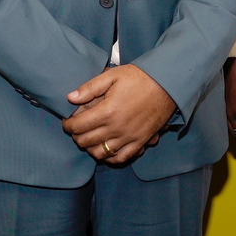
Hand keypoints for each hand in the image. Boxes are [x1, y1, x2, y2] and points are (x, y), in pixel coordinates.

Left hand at [63, 65, 177, 164]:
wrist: (167, 85)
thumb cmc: (139, 78)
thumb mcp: (113, 76)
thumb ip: (90, 88)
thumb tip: (70, 98)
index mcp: (107, 111)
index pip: (78, 126)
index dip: (68, 125)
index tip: (67, 121)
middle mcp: (116, 128)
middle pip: (86, 142)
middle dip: (76, 136)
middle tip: (77, 128)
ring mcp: (128, 138)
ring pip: (100, 153)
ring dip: (90, 148)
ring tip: (90, 138)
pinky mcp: (140, 142)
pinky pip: (120, 158)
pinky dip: (109, 157)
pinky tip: (106, 149)